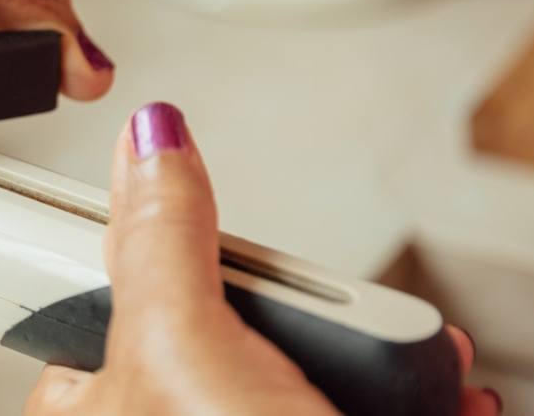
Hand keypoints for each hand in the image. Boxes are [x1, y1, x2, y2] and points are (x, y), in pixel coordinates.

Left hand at [23, 102, 501, 415]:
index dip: (188, 267)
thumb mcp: (184, 355)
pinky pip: (363, 406)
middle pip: (234, 327)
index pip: (116, 302)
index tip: (240, 257)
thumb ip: (161, 246)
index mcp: (91, 411)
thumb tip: (147, 143)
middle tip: (335, 329)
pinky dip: (412, 402)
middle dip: (309, 320)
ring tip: (411, 367)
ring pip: (309, 369)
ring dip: (378, 361)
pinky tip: (442, 398)